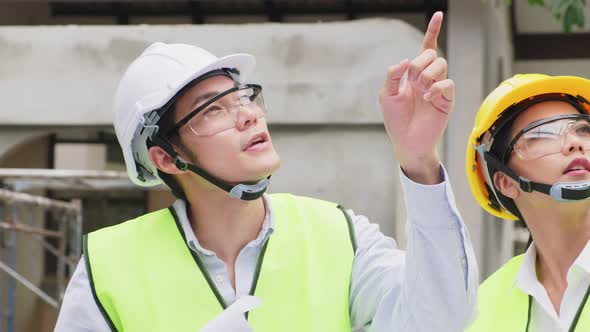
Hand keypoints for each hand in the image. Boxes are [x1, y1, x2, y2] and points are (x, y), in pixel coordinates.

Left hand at [379, 11, 453, 183]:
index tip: (438, 15)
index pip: (425, 49)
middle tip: (411, 79)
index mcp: (413, 75)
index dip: (432, 32)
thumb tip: (405, 61)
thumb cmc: (396, 121)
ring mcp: (438, 89)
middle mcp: (428, 79)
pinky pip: (447, 84)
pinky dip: (436, 88)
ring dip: (427, 74)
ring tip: (420, 90)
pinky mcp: (446, 101)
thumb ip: (392, 75)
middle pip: (432, 55)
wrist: (406, 142)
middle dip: (420, 62)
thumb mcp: (386, 95)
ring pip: (441, 65)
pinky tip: (427, 98)